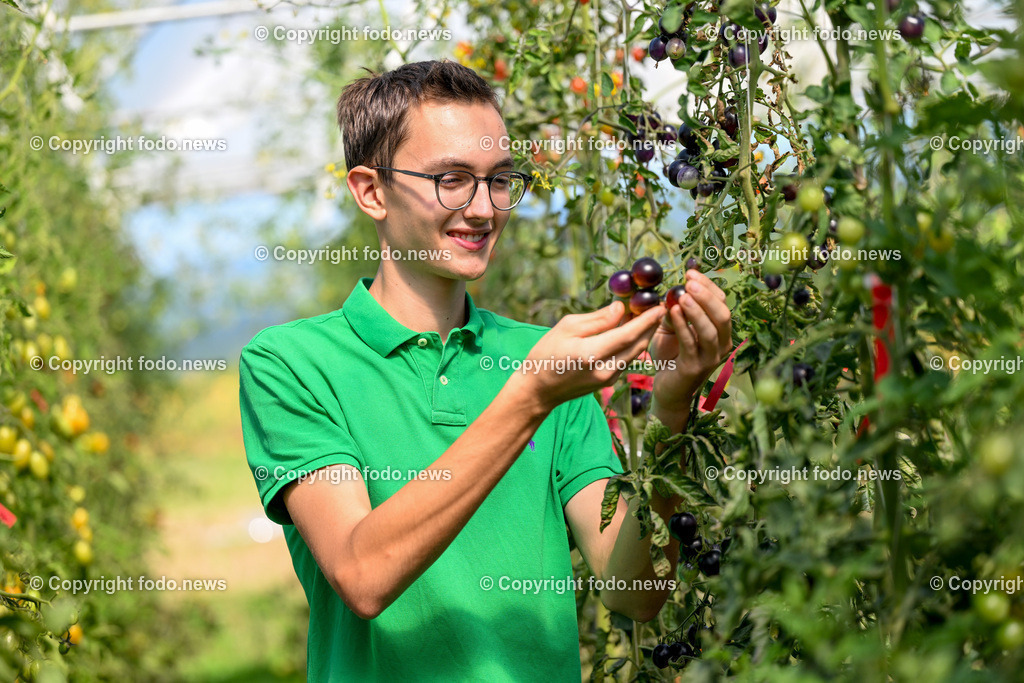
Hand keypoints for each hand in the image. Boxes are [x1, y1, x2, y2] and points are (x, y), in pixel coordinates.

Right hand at [510, 301, 665, 412]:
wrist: (539, 390)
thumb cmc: (546, 354)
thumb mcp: (566, 328)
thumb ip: (597, 319)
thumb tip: (621, 309)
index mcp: (592, 354)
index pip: (628, 335)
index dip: (646, 320)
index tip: (659, 306)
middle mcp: (605, 370)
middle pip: (637, 345)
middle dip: (651, 325)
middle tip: (658, 306)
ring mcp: (608, 379)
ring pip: (635, 353)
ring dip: (644, 334)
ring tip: (648, 315)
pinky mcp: (608, 382)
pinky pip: (627, 359)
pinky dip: (633, 344)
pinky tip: (632, 331)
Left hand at [650, 269, 732, 411]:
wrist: (666, 388)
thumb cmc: (671, 355)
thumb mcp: (672, 328)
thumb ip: (677, 311)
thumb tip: (676, 290)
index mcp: (720, 331)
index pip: (721, 303)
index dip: (708, 287)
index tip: (691, 273)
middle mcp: (721, 344)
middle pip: (723, 316)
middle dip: (707, 297)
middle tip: (690, 283)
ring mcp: (710, 358)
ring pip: (711, 331)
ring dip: (697, 311)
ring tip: (683, 296)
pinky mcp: (695, 368)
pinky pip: (691, 344)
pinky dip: (683, 327)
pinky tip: (673, 313)